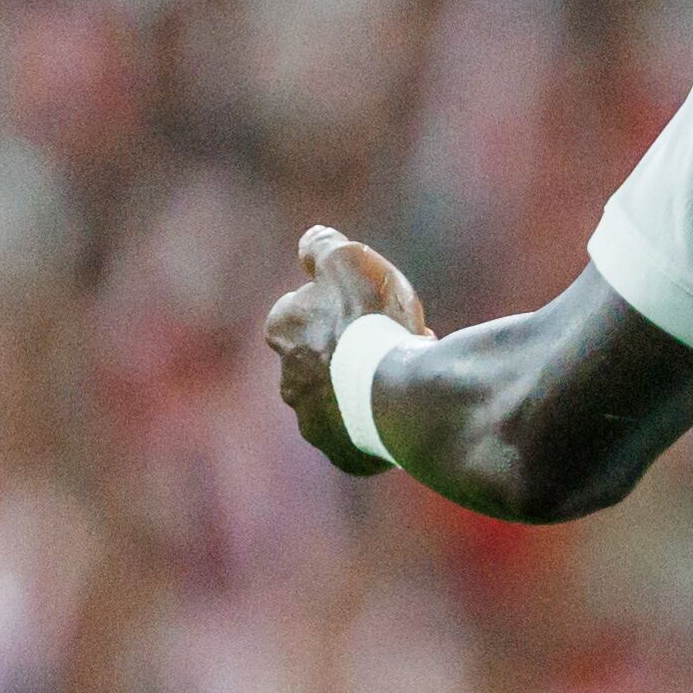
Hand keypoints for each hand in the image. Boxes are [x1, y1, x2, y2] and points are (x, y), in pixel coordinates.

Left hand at [265, 225, 426, 475]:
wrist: (399, 396)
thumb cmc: (372, 323)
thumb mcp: (349, 262)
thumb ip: (324, 247)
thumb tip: (312, 238)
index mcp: (283, 331)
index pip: (300, 313)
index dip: (340, 308)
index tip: (372, 310)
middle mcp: (289, 381)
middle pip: (318, 362)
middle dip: (347, 355)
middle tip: (392, 345)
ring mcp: (314, 422)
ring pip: (338, 402)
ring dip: (363, 391)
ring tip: (407, 380)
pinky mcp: (344, 453)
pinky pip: (361, 438)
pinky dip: (380, 426)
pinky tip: (408, 413)